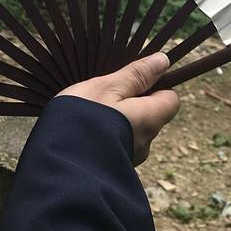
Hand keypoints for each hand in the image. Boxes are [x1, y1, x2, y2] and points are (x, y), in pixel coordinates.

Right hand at [58, 52, 179, 164]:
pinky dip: (108, 135)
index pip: (171, 100)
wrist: (59, 165)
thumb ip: (136, 75)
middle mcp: (146, 142)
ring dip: (118, 120)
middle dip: (133, 103)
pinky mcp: (113, 168)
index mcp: (150, 119)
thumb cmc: (84, 118)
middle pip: (150, 115)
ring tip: (92, 111)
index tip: (136, 77)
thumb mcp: (107, 88)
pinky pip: (116, 144)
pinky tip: (86, 130)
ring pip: (131, 130)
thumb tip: (163, 61)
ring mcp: (130, 158)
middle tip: (107, 93)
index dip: (157, 85)